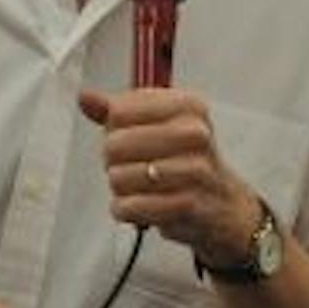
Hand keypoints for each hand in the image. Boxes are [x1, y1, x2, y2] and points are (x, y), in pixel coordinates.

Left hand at [80, 87, 259, 267]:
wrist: (223, 205)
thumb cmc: (185, 162)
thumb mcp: (158, 126)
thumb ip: (119, 110)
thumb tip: (85, 97)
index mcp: (187, 105)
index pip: (118, 111)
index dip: (114, 129)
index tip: (133, 138)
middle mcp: (195, 133)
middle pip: (114, 145)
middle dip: (114, 162)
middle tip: (136, 167)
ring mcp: (194, 170)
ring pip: (118, 177)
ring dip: (122, 188)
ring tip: (143, 188)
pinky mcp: (187, 204)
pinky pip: (128, 206)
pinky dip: (127, 210)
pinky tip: (143, 205)